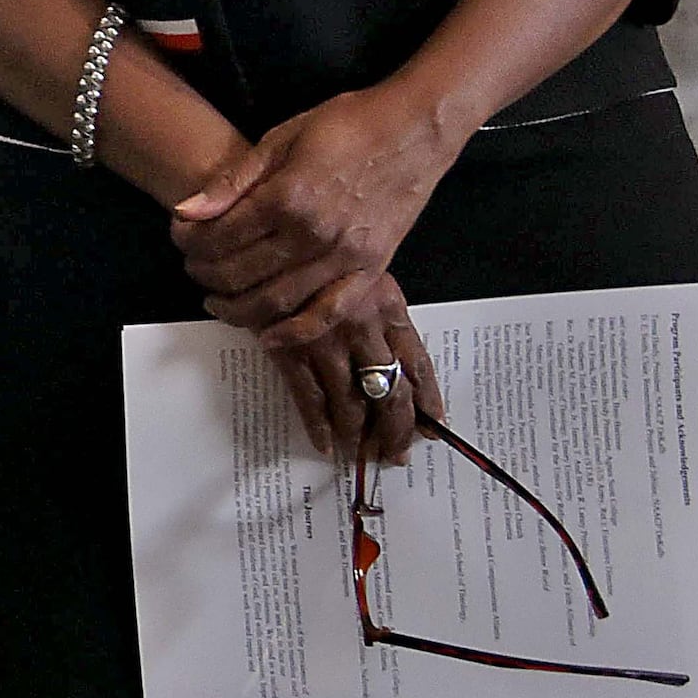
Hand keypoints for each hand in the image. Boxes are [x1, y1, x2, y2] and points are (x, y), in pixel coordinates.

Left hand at [168, 82, 465, 339]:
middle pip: (241, 274)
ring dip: (238, 309)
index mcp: (288, 197)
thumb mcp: (281, 138)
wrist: (415, 129)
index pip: (220, 237)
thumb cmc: (346, 124)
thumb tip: (185, 211)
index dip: (190, 241)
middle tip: (192, 268)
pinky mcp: (372, 270)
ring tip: (217, 301)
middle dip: (206, 276)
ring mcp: (346, 257)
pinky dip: (296, 332)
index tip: (179, 236)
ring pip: (278, 301)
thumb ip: (232, 181)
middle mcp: (314, 235)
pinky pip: (330, 314)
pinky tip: (269, 336)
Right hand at [263, 269, 441, 462]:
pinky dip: (318, 427)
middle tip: (395, 453)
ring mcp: (325, 341)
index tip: (432, 427)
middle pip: (390, 392)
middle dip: (395, 430)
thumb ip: (379, 314)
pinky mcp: (289, 350)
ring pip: (351, 403)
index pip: (417, 363)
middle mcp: (362, 326)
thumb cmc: (313, 256)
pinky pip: (310, 399)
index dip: (427, 400)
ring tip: (360, 452)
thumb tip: (396, 366)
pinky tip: (324, 444)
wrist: (264, 243)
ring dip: (357, 435)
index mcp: (387, 304)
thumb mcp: (359, 272)